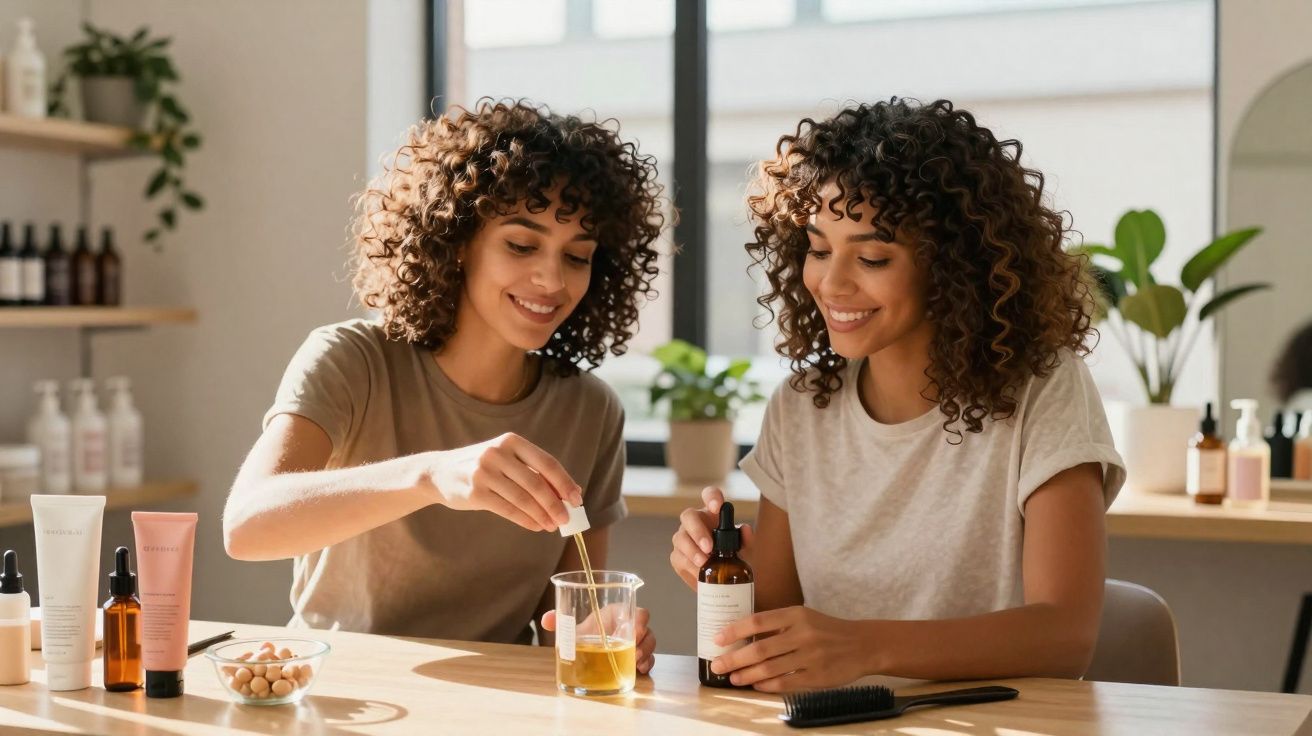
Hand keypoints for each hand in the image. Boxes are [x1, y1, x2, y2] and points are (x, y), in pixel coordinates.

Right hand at [426, 433, 583, 531]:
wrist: (439, 472)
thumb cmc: (483, 467)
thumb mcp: (508, 460)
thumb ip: (536, 472)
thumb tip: (572, 491)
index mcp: (511, 441)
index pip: (546, 463)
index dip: (564, 482)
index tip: (577, 499)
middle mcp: (497, 453)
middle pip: (536, 483)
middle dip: (555, 504)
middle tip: (567, 519)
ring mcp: (484, 472)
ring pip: (523, 499)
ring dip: (542, 515)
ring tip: (552, 526)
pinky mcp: (475, 492)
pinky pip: (508, 510)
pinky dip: (526, 520)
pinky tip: (536, 526)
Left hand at [540, 607, 655, 673]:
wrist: (590, 646)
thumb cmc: (589, 631)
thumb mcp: (576, 627)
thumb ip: (562, 621)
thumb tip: (546, 619)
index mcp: (618, 614)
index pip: (637, 611)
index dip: (640, 619)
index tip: (636, 630)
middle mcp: (630, 627)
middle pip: (646, 630)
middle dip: (644, 642)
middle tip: (635, 653)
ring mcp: (636, 642)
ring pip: (649, 645)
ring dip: (646, 654)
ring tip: (637, 663)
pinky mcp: (637, 657)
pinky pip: (649, 659)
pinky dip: (647, 664)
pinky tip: (640, 670)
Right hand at [670, 486, 754, 589]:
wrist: (726, 580)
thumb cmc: (734, 557)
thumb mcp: (745, 549)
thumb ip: (746, 539)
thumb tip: (746, 529)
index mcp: (712, 513)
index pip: (709, 495)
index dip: (711, 497)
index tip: (717, 507)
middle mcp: (695, 522)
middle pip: (688, 516)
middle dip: (697, 531)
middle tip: (708, 547)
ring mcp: (684, 538)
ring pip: (680, 538)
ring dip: (692, 551)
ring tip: (704, 563)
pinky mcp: (677, 556)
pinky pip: (678, 557)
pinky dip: (689, 566)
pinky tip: (699, 573)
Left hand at [709, 606, 869, 691]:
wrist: (862, 645)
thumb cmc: (826, 630)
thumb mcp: (804, 617)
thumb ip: (778, 625)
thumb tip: (742, 635)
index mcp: (796, 614)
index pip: (758, 621)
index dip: (735, 630)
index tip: (717, 639)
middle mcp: (802, 634)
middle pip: (760, 648)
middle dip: (734, 659)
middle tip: (717, 665)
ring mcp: (810, 657)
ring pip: (770, 668)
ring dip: (746, 674)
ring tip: (732, 678)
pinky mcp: (817, 677)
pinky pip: (785, 683)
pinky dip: (766, 685)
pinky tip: (756, 684)